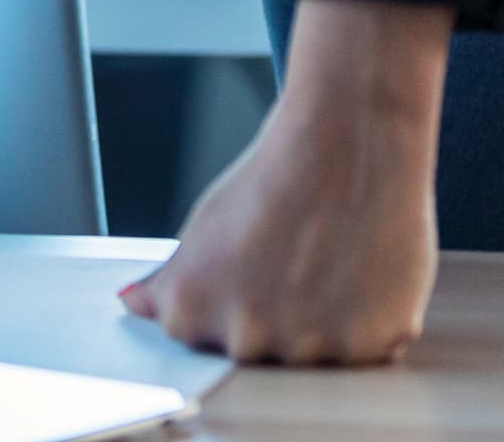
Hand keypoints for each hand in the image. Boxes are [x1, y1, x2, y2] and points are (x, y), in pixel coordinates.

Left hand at [122, 0, 447, 364]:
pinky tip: (361, 272)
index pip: (201, 338)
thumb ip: (167, 282)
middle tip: (292, 264)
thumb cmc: (274, 181)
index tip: (246, 272)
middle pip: (258, 354)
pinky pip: (367, 351)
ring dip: (323, 325)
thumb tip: (133, 303)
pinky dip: (369, 322)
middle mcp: (245, 338)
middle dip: (273, 319)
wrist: (346, 145)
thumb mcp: (203, 227)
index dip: (228, 302)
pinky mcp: (370, 345)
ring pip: (314, 358)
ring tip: (329, 263)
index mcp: (189, 311)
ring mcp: (308, 348)